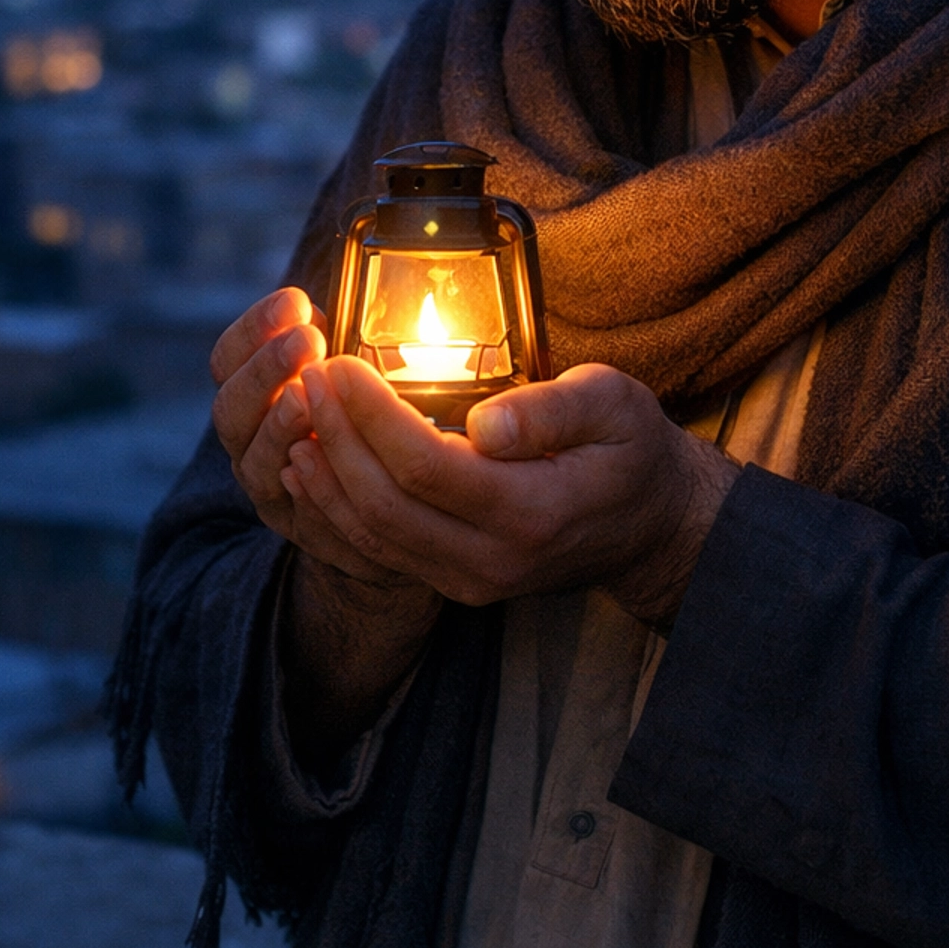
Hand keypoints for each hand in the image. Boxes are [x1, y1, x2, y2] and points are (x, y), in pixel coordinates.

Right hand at [210, 287, 415, 586]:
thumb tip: (369, 278)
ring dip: (279, 423)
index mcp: (252, 391)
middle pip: (230, 407)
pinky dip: (302, 483)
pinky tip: (317, 459)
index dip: (254, 328)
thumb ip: (339, 335)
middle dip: (266, 370)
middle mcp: (248, 438)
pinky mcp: (298, 524)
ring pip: (253, 457)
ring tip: (307, 397)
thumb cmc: (360, 412)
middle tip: (305, 341)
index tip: (294, 301)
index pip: (229, 357)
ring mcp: (269, 484)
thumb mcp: (345, 366)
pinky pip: (291, 508)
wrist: (381, 499)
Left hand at [278, 357, 737, 630]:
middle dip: (336, 439)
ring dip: (326, 476)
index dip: (371, 416)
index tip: (340, 363)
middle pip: (384, 507)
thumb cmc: (631, 450)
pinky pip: (381, 552)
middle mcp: (495, 560)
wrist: (651, 528)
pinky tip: (311, 465)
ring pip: (374, 537)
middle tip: (308, 378)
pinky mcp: (457, 583)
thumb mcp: (615, 405)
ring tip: (297, 416)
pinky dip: (337, 508)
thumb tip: (484, 423)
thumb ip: (551, 409)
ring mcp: (473, 580)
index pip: (425, 466)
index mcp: (533, 511)